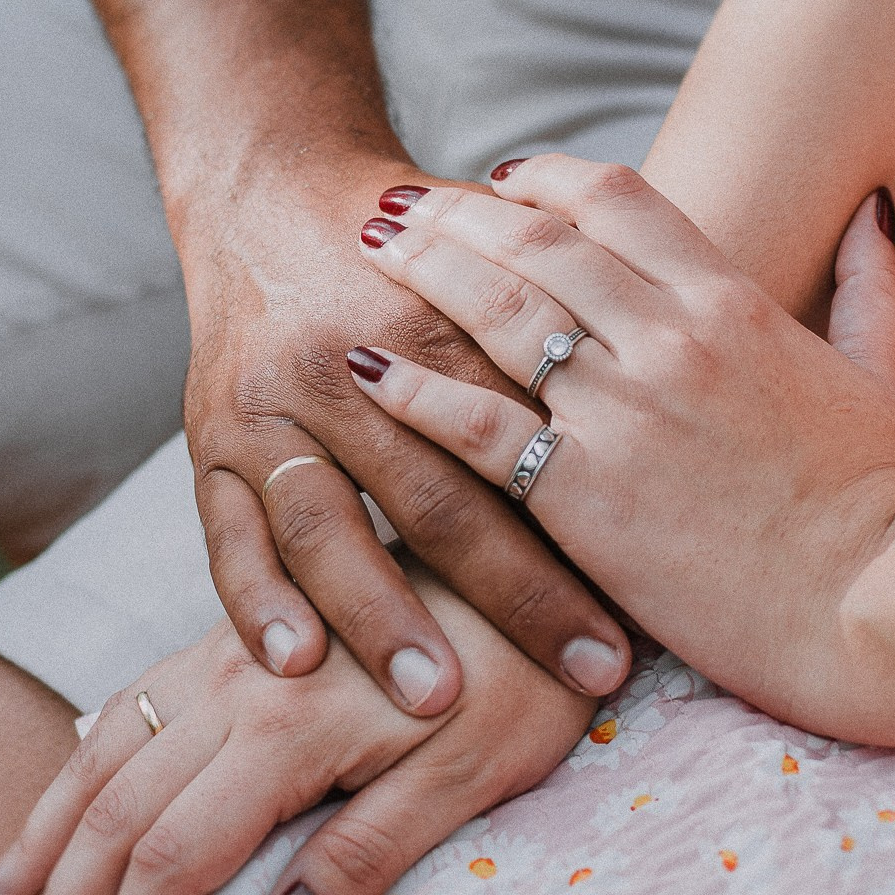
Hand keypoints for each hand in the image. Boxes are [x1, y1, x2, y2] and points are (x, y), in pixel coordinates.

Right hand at [0, 565, 593, 894]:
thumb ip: (372, 850)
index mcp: (290, 729)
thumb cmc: (529, 676)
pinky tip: (53, 805)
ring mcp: (230, 653)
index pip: (175, 858)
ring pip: (101, 750)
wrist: (536, 542)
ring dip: (37, 837)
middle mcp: (238, 683)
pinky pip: (127, 704)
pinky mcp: (239, 636)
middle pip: (113, 810)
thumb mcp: (479, 774)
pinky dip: (73, 768)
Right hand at [172, 151, 630, 714]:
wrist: (272, 190)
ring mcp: (268, 409)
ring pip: (324, 525)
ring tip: (434, 704)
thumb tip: (683, 448)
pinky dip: (255, 601)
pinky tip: (291, 665)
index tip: (648, 618)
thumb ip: (562, 350)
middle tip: (586, 678)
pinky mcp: (210, 442)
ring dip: (379, 618)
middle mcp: (344, 364)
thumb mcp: (492, 279)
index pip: (525, 443)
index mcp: (433, 323)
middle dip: (515, 599)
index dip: (588, 534)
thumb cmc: (414, 256)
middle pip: (435, 497)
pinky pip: (227, 536)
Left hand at [347, 155, 894, 721]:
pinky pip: (472, 423)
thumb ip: (868, 288)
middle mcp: (667, 337)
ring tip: (369, 249)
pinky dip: (410, 388)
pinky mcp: (581, 493)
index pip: (616, 199)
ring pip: (494, 310)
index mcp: (733, 304)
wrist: (875, 609)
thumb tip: (872, 212)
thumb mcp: (884, 378)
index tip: (500, 181)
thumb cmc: (884, 505)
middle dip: (457, 211)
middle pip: (535, 240)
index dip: (546, 178)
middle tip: (399, 202)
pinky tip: (362, 368)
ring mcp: (620, 411)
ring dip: (423, 269)